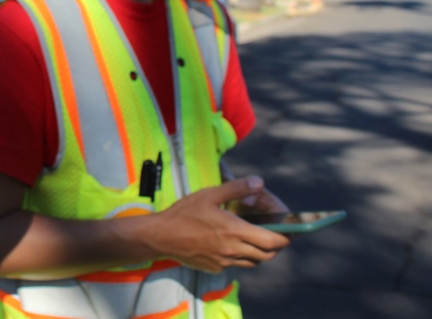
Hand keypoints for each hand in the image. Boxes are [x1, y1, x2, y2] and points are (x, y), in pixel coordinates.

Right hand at [149, 177, 290, 273]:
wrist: (161, 237)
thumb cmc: (184, 214)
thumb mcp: (208, 195)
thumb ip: (236, 188)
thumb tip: (259, 182)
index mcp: (235, 231)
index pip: (273, 241)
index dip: (286, 237)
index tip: (289, 231)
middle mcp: (234, 250)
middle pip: (268, 254)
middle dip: (275, 245)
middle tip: (272, 233)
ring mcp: (225, 262)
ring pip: (254, 262)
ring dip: (259, 252)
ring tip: (253, 238)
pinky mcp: (216, 268)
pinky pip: (237, 265)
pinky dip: (242, 256)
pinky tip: (230, 244)